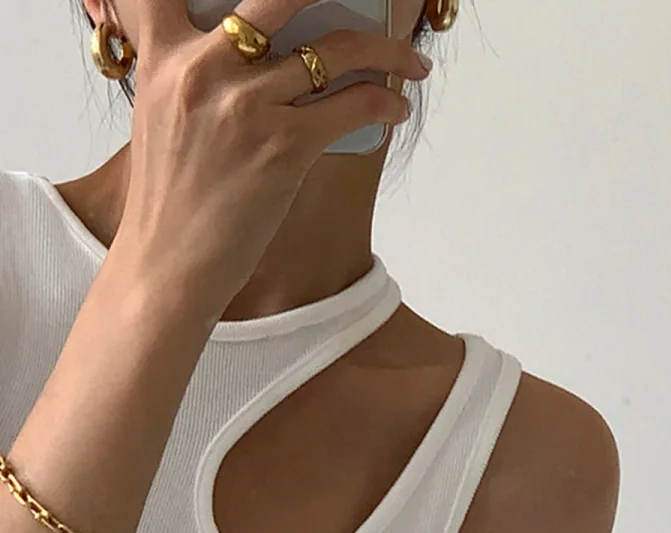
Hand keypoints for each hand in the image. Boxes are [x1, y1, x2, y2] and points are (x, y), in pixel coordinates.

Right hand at [120, 0, 428, 316]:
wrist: (166, 266)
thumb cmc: (168, 202)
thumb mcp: (158, 116)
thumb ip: (190, 73)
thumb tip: (242, 53)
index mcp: (163, 55)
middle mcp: (202, 69)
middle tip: (368, 7)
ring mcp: (245, 107)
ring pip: (335, 47)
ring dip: (386, 51)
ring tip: (409, 61)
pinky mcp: (283, 147)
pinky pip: (353, 103)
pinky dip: (385, 100)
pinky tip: (396, 107)